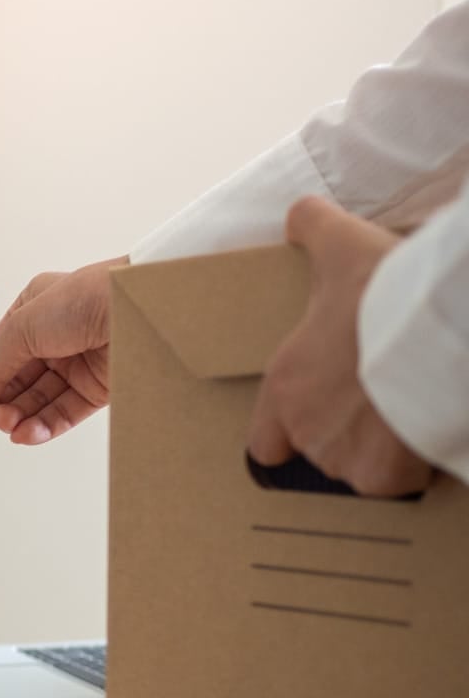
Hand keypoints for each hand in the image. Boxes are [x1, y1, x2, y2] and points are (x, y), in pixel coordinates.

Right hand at [0, 256, 123, 443]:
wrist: (143, 306)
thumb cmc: (86, 298)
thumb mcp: (22, 328)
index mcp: (35, 308)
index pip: (0, 349)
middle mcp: (56, 335)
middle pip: (17, 378)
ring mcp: (78, 361)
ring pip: (39, 399)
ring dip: (18, 416)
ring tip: (6, 425)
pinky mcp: (100, 387)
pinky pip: (65, 412)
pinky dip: (44, 426)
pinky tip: (27, 433)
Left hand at [247, 196, 429, 496]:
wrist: (434, 329)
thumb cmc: (384, 291)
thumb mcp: (342, 244)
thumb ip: (313, 227)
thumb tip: (300, 214)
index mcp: (285, 387)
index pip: (264, 442)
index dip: (290, 435)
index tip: (325, 417)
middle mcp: (305, 429)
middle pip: (324, 451)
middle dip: (353, 433)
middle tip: (385, 400)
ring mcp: (343, 457)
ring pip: (361, 468)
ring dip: (384, 451)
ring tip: (411, 412)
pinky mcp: (385, 478)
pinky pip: (399, 483)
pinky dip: (416, 467)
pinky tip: (431, 432)